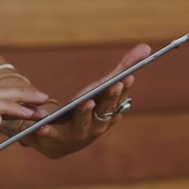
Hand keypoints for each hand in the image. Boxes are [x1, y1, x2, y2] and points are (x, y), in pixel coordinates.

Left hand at [15, 43, 151, 158]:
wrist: (57, 141)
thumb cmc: (83, 110)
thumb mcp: (100, 88)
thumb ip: (122, 69)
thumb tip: (146, 47)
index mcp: (108, 113)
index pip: (119, 99)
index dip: (124, 88)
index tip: (129, 76)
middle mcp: (97, 125)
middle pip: (104, 111)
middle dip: (110, 98)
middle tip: (115, 84)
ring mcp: (77, 134)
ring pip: (83, 123)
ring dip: (85, 112)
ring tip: (87, 102)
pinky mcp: (55, 139)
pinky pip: (52, 135)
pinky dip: (48, 131)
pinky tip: (43, 125)